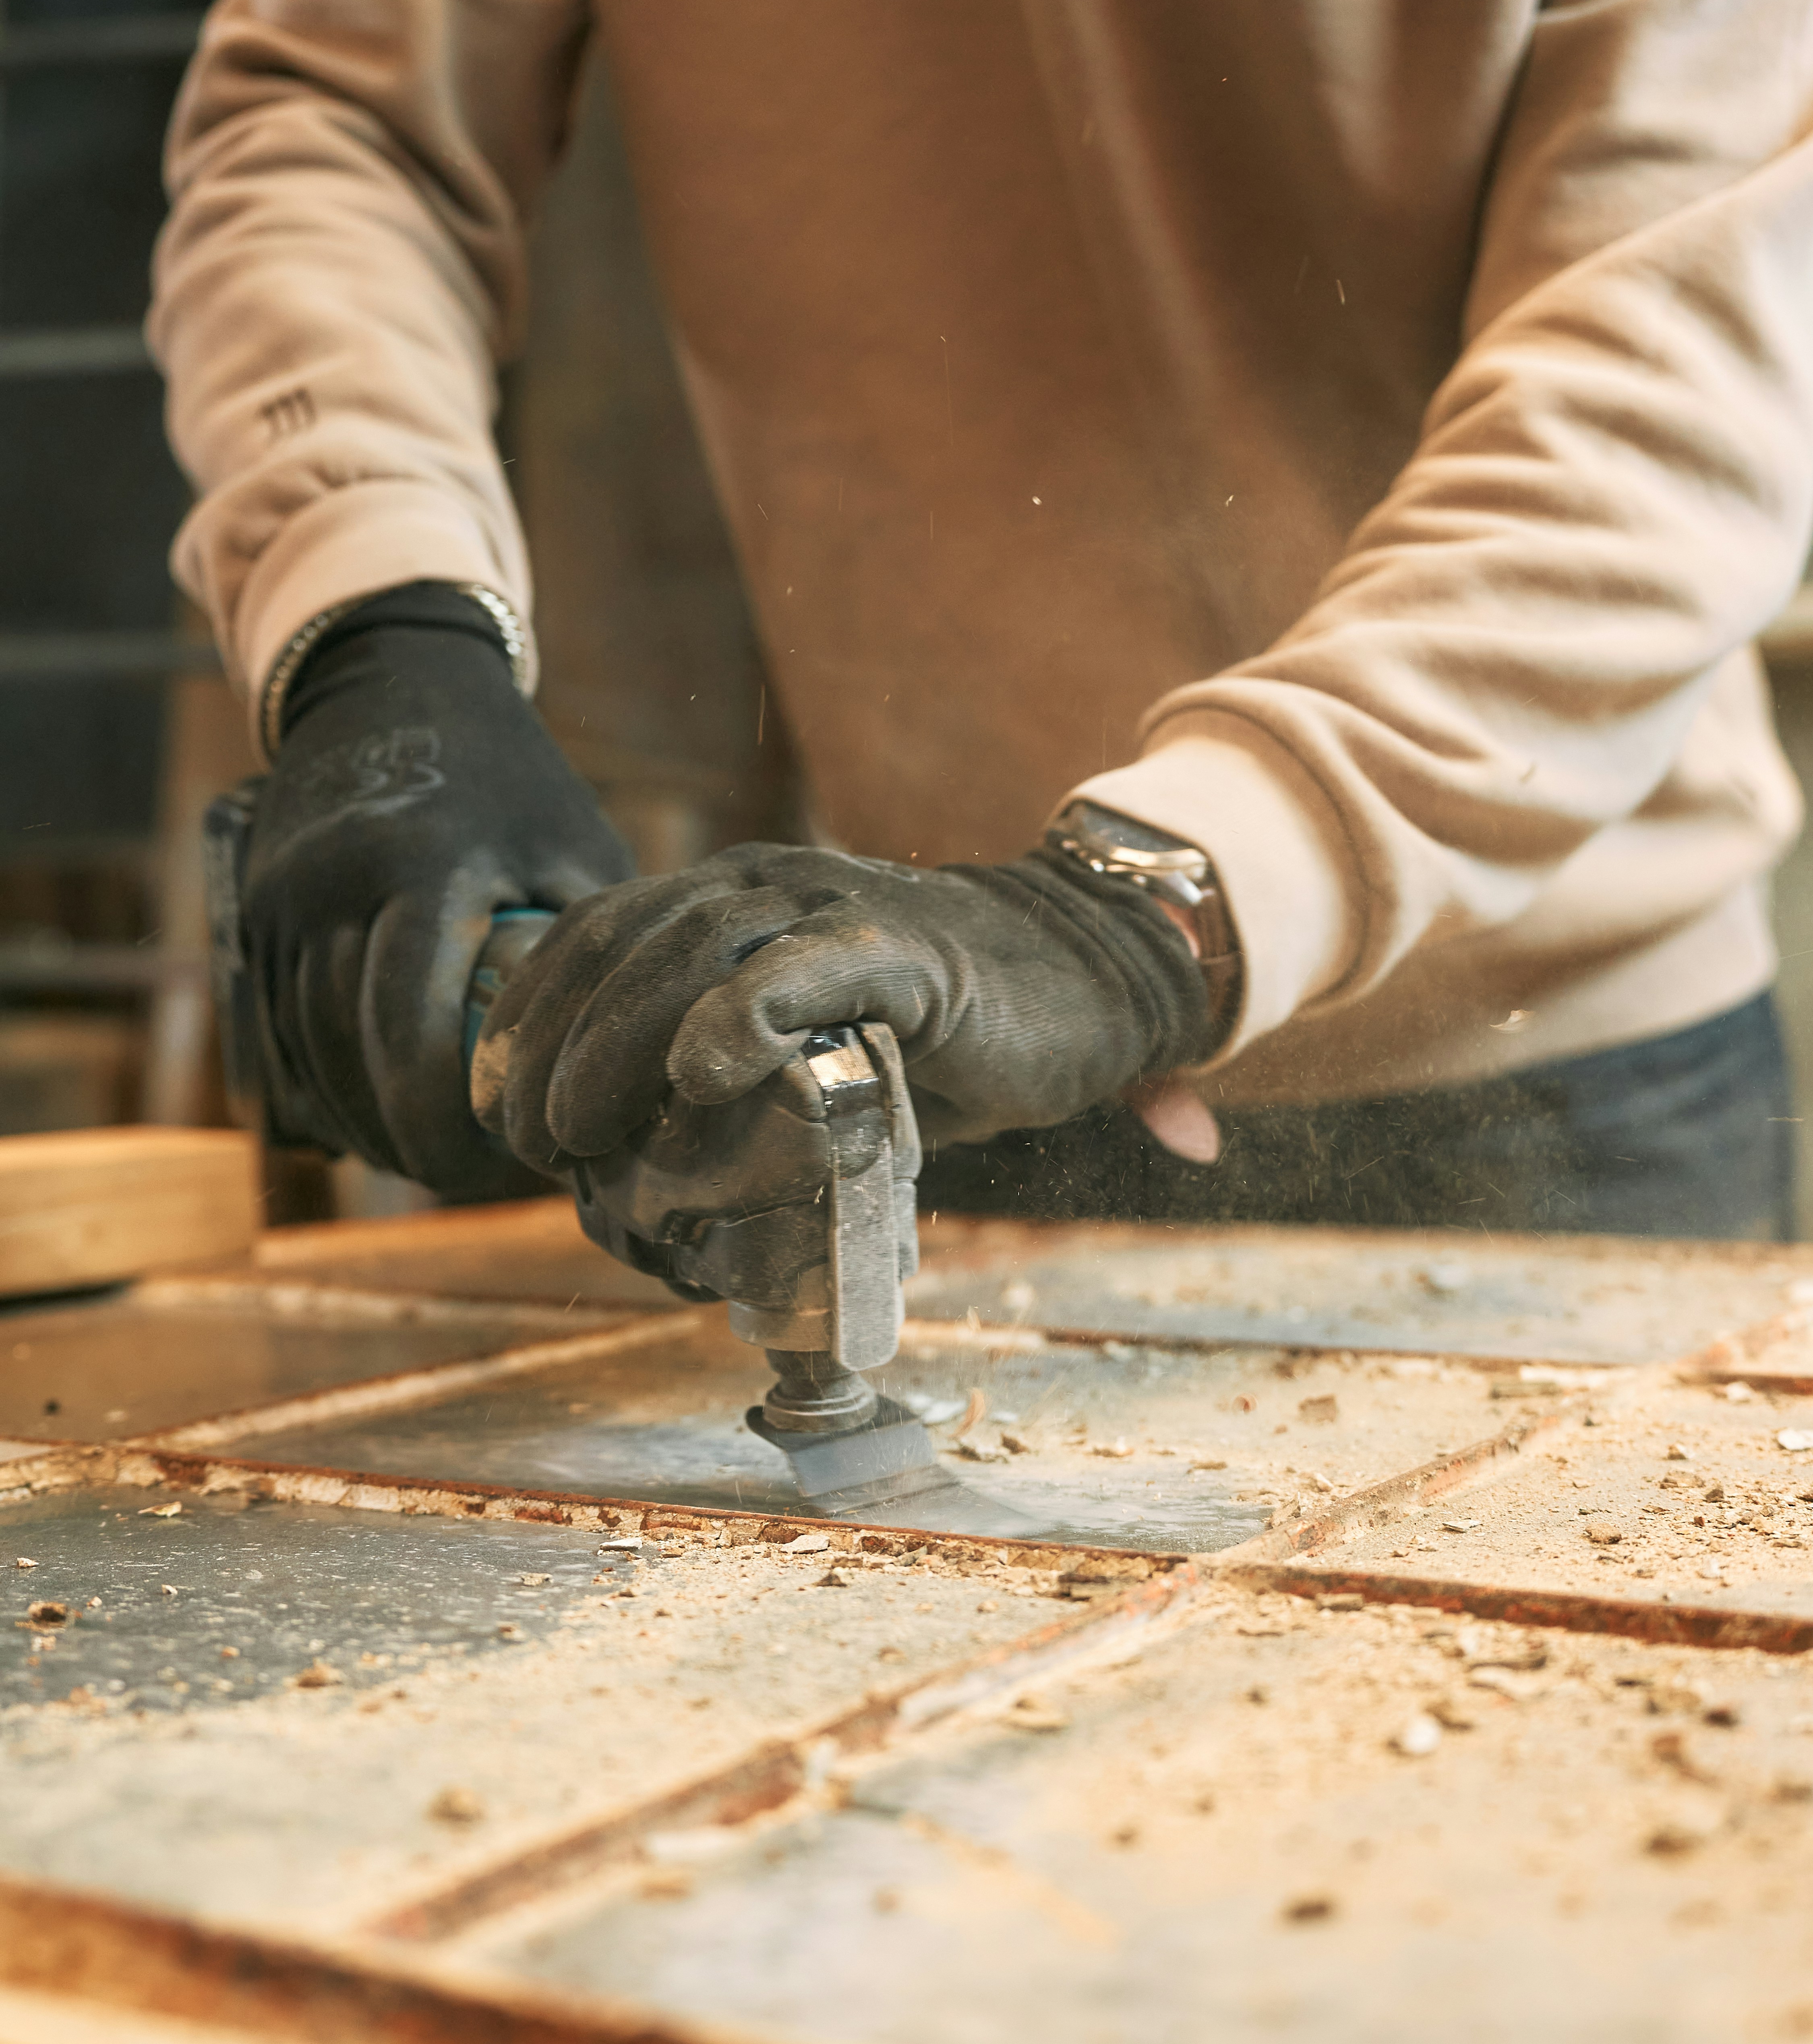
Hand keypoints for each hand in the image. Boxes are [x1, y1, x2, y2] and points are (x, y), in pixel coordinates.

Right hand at [242, 584, 630, 1193]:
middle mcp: (333, 882)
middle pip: (351, 1052)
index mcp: (422, 864)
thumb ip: (600, 947)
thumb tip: (648, 1063)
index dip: (444, 1120)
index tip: (490, 1165)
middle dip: (403, 1135)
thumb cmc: (509, 778)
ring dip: (358, 1119)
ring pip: (307, 1048)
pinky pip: (277, 1025)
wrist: (388, 680)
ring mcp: (280, 897)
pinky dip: (319, 1083)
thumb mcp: (573, 843)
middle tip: (463, 1180)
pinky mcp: (252, 910)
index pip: (411, 1027)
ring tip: (422, 1162)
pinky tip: (366, 1120)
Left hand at [472, 840, 1213, 1169]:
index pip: (594, 934)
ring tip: (582, 1133)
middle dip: (554, 1047)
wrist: (1086, 978)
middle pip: (623, 947)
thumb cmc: (936, 1031)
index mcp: (731, 895)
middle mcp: (767, 884)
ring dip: (617, 1047)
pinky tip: (698, 1078)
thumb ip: (726, 1072)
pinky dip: (741, 1019)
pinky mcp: (903, 951)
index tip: (495, 1105)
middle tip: (531, 1143)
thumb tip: (622, 1159)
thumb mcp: (808, 1043)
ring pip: (691, 953)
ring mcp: (833, 908)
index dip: (529, 1015)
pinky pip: (803, 972)